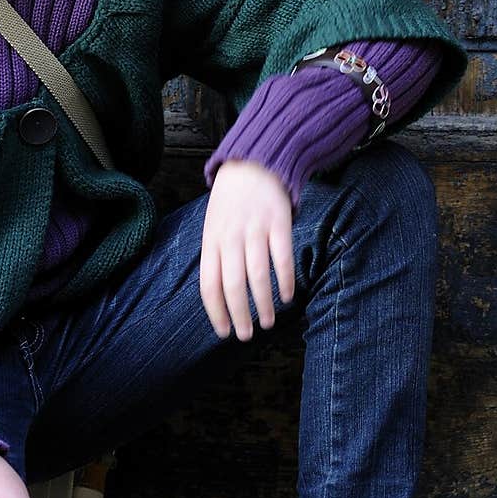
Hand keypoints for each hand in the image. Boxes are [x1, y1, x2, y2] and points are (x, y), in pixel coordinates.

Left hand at [199, 159, 294, 340]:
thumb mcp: (213, 225)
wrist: (252, 162)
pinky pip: (281, 257)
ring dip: (264, 304)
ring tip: (268, 322)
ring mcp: (255, 229)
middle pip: (233, 285)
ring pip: (257, 275)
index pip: (209, 284)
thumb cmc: (230, 201)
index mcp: (211, 240)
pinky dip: (284, 280)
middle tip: (247, 335)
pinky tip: (288, 296)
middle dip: (240, 315)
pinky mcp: (278, 222)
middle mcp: (231, 237)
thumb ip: (215, 255)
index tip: (223, 332)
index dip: (216, 311)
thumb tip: (218, 295)